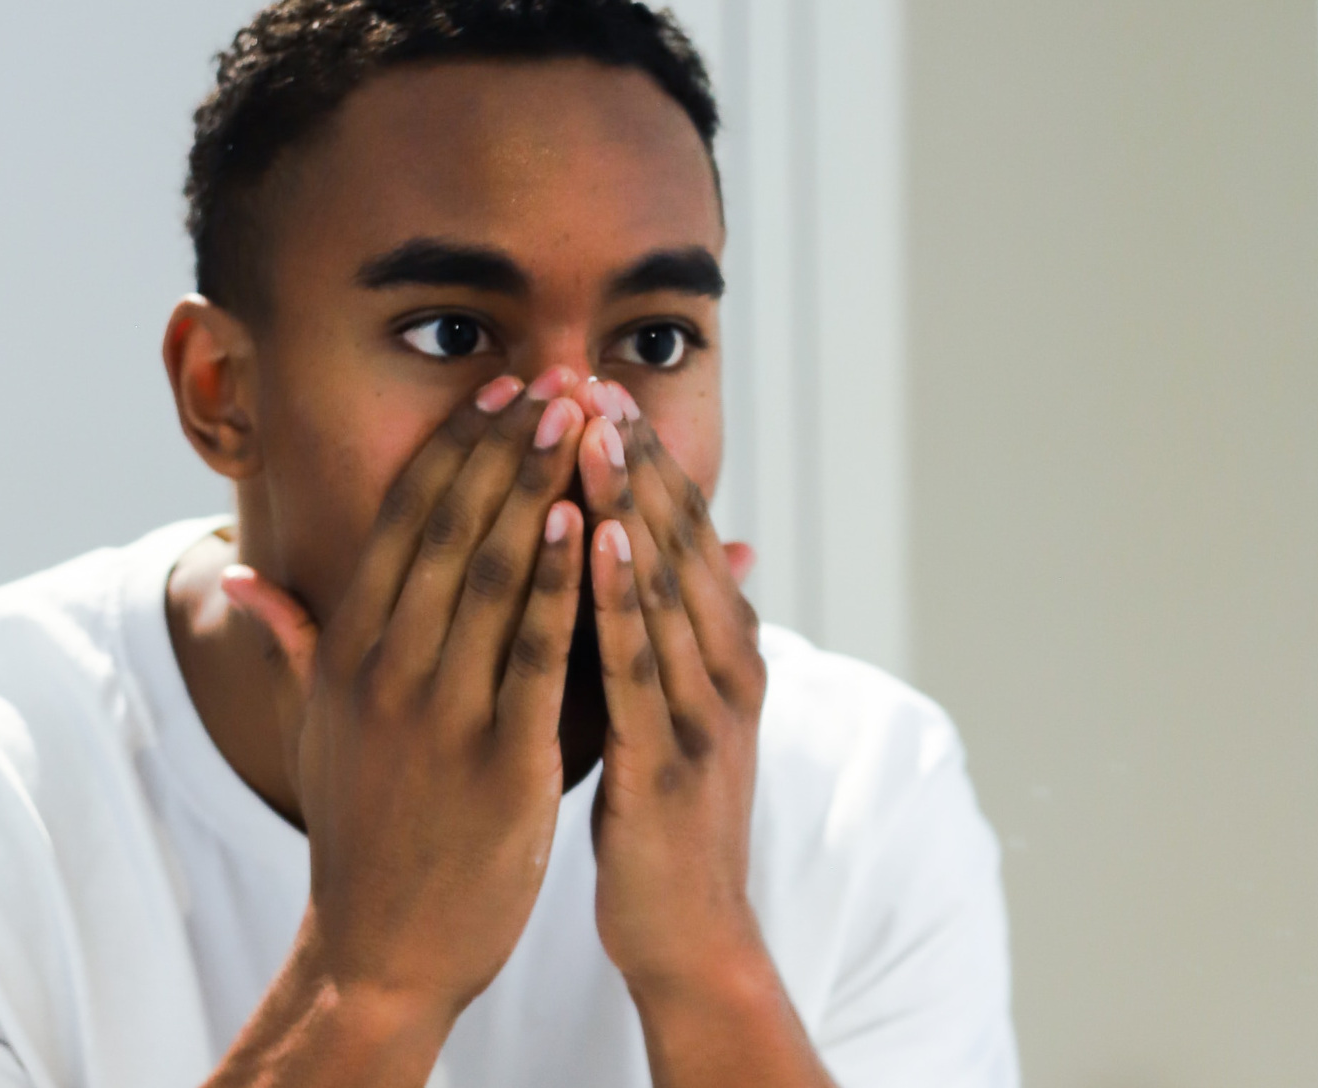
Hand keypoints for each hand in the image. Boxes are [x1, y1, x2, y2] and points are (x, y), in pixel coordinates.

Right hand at [221, 368, 588, 1033]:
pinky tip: (589, 525)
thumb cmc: (365, 821)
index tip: (501, 388)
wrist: (383, 943)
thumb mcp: (317, 723)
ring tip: (580, 421)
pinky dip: (563, 586)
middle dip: (507, 447)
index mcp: (348, 651)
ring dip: (540, 488)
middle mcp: (386, 669)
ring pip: (496, 576)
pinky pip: (537, 656)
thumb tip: (237, 572)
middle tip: (554, 377)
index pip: (404, 522)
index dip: (455, 448)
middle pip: (451, 530)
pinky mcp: (501, 762)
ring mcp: (441, 714)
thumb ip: (292, 640)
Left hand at [571, 380, 767, 993]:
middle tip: (590, 382)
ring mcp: (704, 716)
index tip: (597, 392)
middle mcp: (727, 671)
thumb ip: (680, 636)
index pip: (684, 538)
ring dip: (629, 503)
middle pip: (679, 546)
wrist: (694, 936)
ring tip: (591, 431)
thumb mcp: (681, 715)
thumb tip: (700, 557)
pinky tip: (599, 539)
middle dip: (634, 461)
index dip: (644, 462)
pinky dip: (622, 597)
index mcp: (725, 655)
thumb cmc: (670, 821)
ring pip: (665, 589)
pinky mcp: (671, 763)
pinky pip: (640, 667)